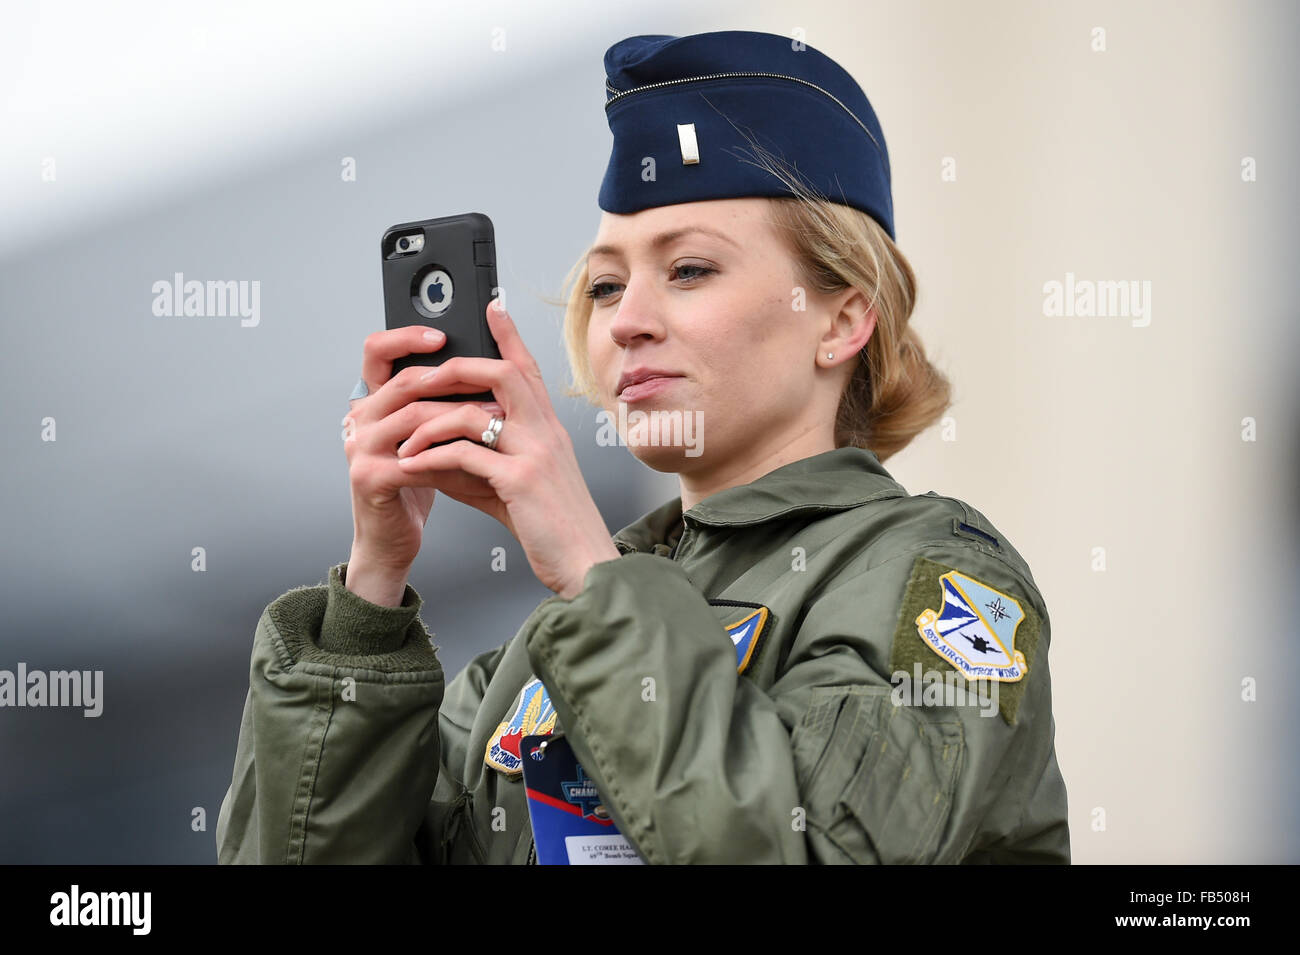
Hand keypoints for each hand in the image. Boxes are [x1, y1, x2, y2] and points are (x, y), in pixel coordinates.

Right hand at [342, 324, 506, 572]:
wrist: (393, 539)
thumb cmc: (416, 485)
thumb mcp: (430, 436)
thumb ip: (442, 404)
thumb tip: (488, 370)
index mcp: (373, 402)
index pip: (377, 352)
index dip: (406, 337)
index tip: (442, 334)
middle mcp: (359, 419)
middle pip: (402, 380)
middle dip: (451, 377)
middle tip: (490, 379)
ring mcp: (359, 447)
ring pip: (413, 415)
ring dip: (460, 415)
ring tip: (496, 416)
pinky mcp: (369, 477)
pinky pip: (415, 456)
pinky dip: (450, 454)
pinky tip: (477, 455)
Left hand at [392, 299, 620, 597]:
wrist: (584, 564)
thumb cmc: (551, 528)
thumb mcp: (515, 486)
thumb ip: (479, 463)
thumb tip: (432, 452)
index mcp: (548, 430)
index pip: (527, 370)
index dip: (508, 335)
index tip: (491, 306)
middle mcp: (546, 432)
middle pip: (500, 374)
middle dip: (453, 370)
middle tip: (418, 378)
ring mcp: (536, 453)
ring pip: (474, 413)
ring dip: (429, 424)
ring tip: (403, 442)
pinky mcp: (521, 481)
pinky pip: (465, 455)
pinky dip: (432, 458)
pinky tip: (414, 467)